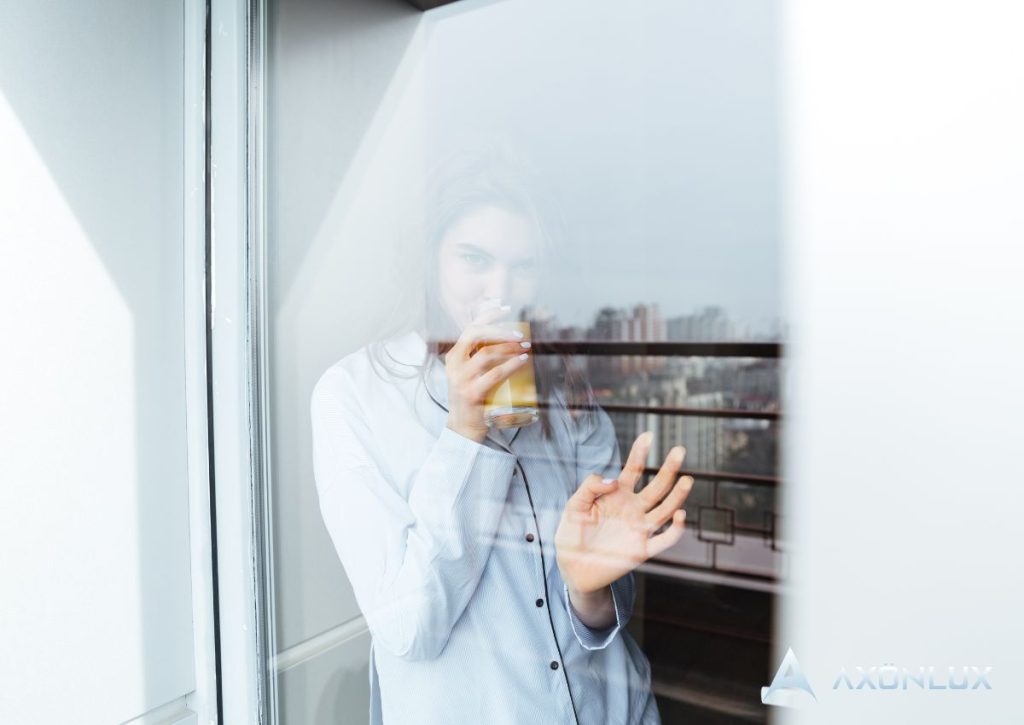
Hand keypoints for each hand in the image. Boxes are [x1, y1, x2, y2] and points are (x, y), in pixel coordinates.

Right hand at [443, 305, 531, 442]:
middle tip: (519, 333)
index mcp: (453, 357)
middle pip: (475, 335)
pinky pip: (494, 374)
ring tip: (525, 346)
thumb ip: (478, 356)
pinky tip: (522, 361)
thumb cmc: (472, 397)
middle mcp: (454, 365)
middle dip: (499, 329)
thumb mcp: (468, 373)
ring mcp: (462, 379)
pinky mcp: (473, 393)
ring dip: (509, 347)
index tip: (503, 307)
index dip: (487, 315)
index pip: (469, 328)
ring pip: (487, 353)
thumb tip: (503, 336)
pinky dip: (511, 366)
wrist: (463, 427)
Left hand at [555, 432, 692, 594]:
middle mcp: (633, 509)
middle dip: (668, 468)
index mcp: (617, 495)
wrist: (572, 569)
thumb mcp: (574, 506)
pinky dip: (675, 529)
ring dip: (677, 496)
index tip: (648, 435)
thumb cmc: (571, 535)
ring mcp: (639, 529)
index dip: (640, 452)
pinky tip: (680, 515)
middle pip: (656, 486)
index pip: (633, 470)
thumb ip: (590, 487)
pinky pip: (664, 540)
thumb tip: (615, 480)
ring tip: (687, 479)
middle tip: (680, 449)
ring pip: (665, 509)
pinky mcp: (642, 551)